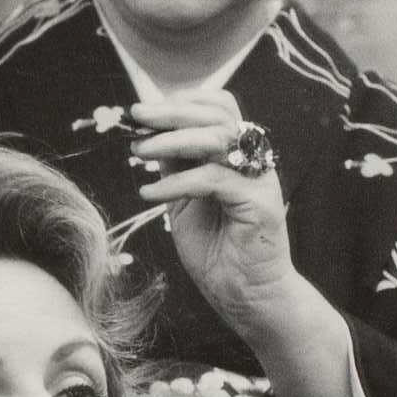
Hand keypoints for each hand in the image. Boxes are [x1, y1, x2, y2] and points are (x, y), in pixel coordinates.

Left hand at [130, 93, 296, 348]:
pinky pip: (214, 179)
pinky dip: (178, 182)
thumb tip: (150, 136)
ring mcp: (260, 180)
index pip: (219, 106)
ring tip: (139, 153)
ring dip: (173, 141)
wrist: (245, 296)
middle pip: (218, 115)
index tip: (146, 112)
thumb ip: (175, 167)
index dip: (184, 100)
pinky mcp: (259, 203)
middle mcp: (254, 161)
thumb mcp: (184, 200)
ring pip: (218, 139)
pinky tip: (150, 194)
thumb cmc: (217, 252)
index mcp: (239, 155)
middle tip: (136, 116)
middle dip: (172, 112)